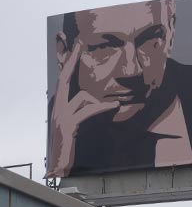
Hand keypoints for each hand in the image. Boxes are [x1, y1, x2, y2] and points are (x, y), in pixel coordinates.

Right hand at [47, 40, 119, 177]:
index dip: (69, 61)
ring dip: (100, 103)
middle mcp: (57, 106)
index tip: (76, 45)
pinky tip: (115, 106)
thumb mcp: (85, 122)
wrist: (61, 163)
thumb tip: (111, 101)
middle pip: (65, 79)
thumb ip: (92, 109)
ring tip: (117, 104)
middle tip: (79, 43)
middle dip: (70, 60)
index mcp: (61, 104)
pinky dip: (101, 108)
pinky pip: (87, 112)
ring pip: (82, 99)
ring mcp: (61, 116)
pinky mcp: (68, 125)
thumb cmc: (76, 143)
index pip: (64, 78)